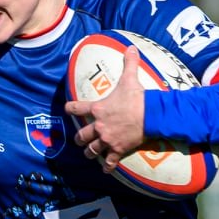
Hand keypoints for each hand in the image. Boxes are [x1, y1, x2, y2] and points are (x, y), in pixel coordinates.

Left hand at [65, 46, 145, 169]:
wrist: (150, 115)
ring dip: (89, 153)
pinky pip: (110, 162)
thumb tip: (131, 47)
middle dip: (79, 138)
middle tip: (79, 140)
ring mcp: (107, 139)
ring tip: (89, 154)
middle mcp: (99, 126)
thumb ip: (129, 63)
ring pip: (92, 150)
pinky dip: (108, 167)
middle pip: (82, 135)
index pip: (77, 108)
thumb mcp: (130, 78)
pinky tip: (106, 170)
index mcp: (98, 108)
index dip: (70, 108)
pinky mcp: (118, 149)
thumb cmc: (137, 97)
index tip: (67, 108)